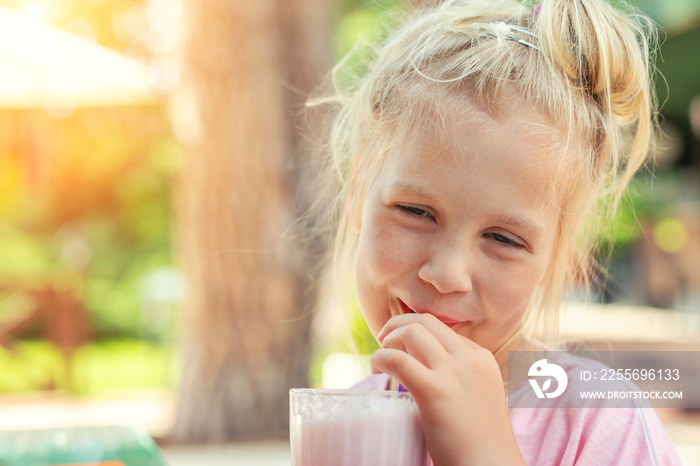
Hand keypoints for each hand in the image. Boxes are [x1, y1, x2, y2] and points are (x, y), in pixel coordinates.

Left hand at [371, 313, 524, 465]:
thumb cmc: (480, 441)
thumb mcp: (479, 396)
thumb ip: (461, 378)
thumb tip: (429, 370)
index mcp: (481, 358)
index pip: (442, 328)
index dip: (415, 332)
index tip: (401, 347)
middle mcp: (469, 358)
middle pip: (425, 321)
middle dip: (398, 325)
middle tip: (384, 342)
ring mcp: (453, 373)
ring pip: (412, 331)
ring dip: (388, 338)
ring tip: (380, 358)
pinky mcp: (435, 391)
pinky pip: (398, 359)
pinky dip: (381, 358)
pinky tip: (377, 369)